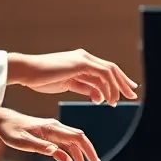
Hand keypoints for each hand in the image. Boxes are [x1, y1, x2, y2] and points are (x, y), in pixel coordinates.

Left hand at [0, 107, 100, 160]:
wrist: (3, 121)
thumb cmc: (11, 131)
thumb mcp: (23, 142)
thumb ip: (42, 147)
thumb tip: (60, 155)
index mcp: (51, 128)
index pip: (76, 137)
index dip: (88, 150)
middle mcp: (55, 128)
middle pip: (78, 138)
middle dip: (89, 152)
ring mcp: (53, 131)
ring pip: (72, 142)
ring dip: (80, 154)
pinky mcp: (49, 135)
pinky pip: (64, 143)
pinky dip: (70, 153)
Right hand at [7, 49, 138, 105]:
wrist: (28, 71)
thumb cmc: (42, 79)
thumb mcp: (67, 85)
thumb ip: (84, 88)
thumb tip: (98, 97)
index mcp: (81, 61)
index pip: (105, 69)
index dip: (118, 80)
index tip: (126, 90)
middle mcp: (84, 57)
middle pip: (111, 69)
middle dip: (123, 82)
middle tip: (132, 94)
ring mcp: (83, 59)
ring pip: (109, 72)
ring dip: (115, 88)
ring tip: (115, 103)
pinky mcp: (81, 63)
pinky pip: (102, 75)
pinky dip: (107, 87)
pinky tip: (106, 100)